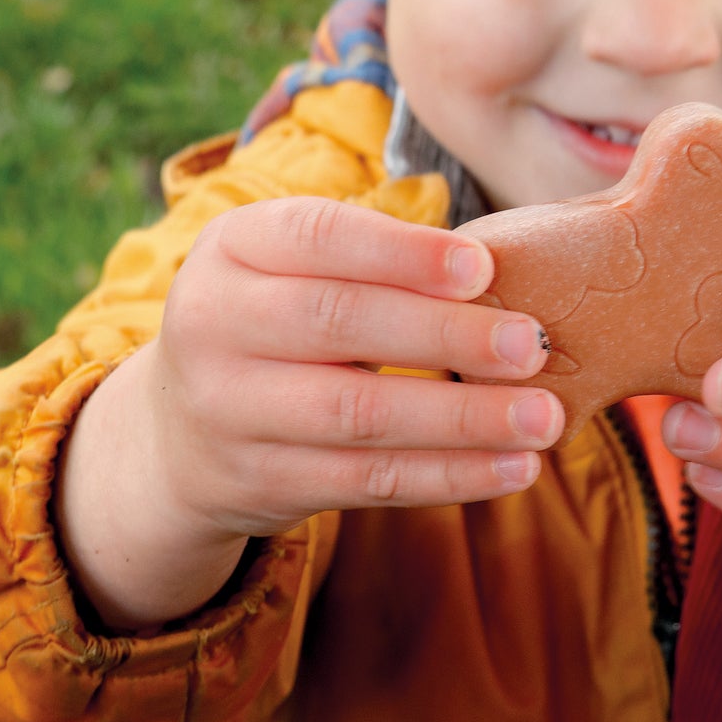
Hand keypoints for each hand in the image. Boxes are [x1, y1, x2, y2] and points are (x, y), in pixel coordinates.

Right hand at [56, 197, 563, 629]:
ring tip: (543, 418)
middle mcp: (214, 324)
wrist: (178, 434)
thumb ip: (374, 259)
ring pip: (359, 415)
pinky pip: (368, 482)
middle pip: (341, 325)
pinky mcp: (261, 483)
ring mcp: (229, 411)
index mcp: (231, 248)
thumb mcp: (293, 267)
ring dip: (463, 419)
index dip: (402, 252)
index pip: (317, 238)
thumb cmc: (278, 320)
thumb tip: (497, 273)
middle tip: (533, 344)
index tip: (484, 268)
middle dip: (447, 336)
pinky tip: (515, 469)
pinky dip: (449, 475)